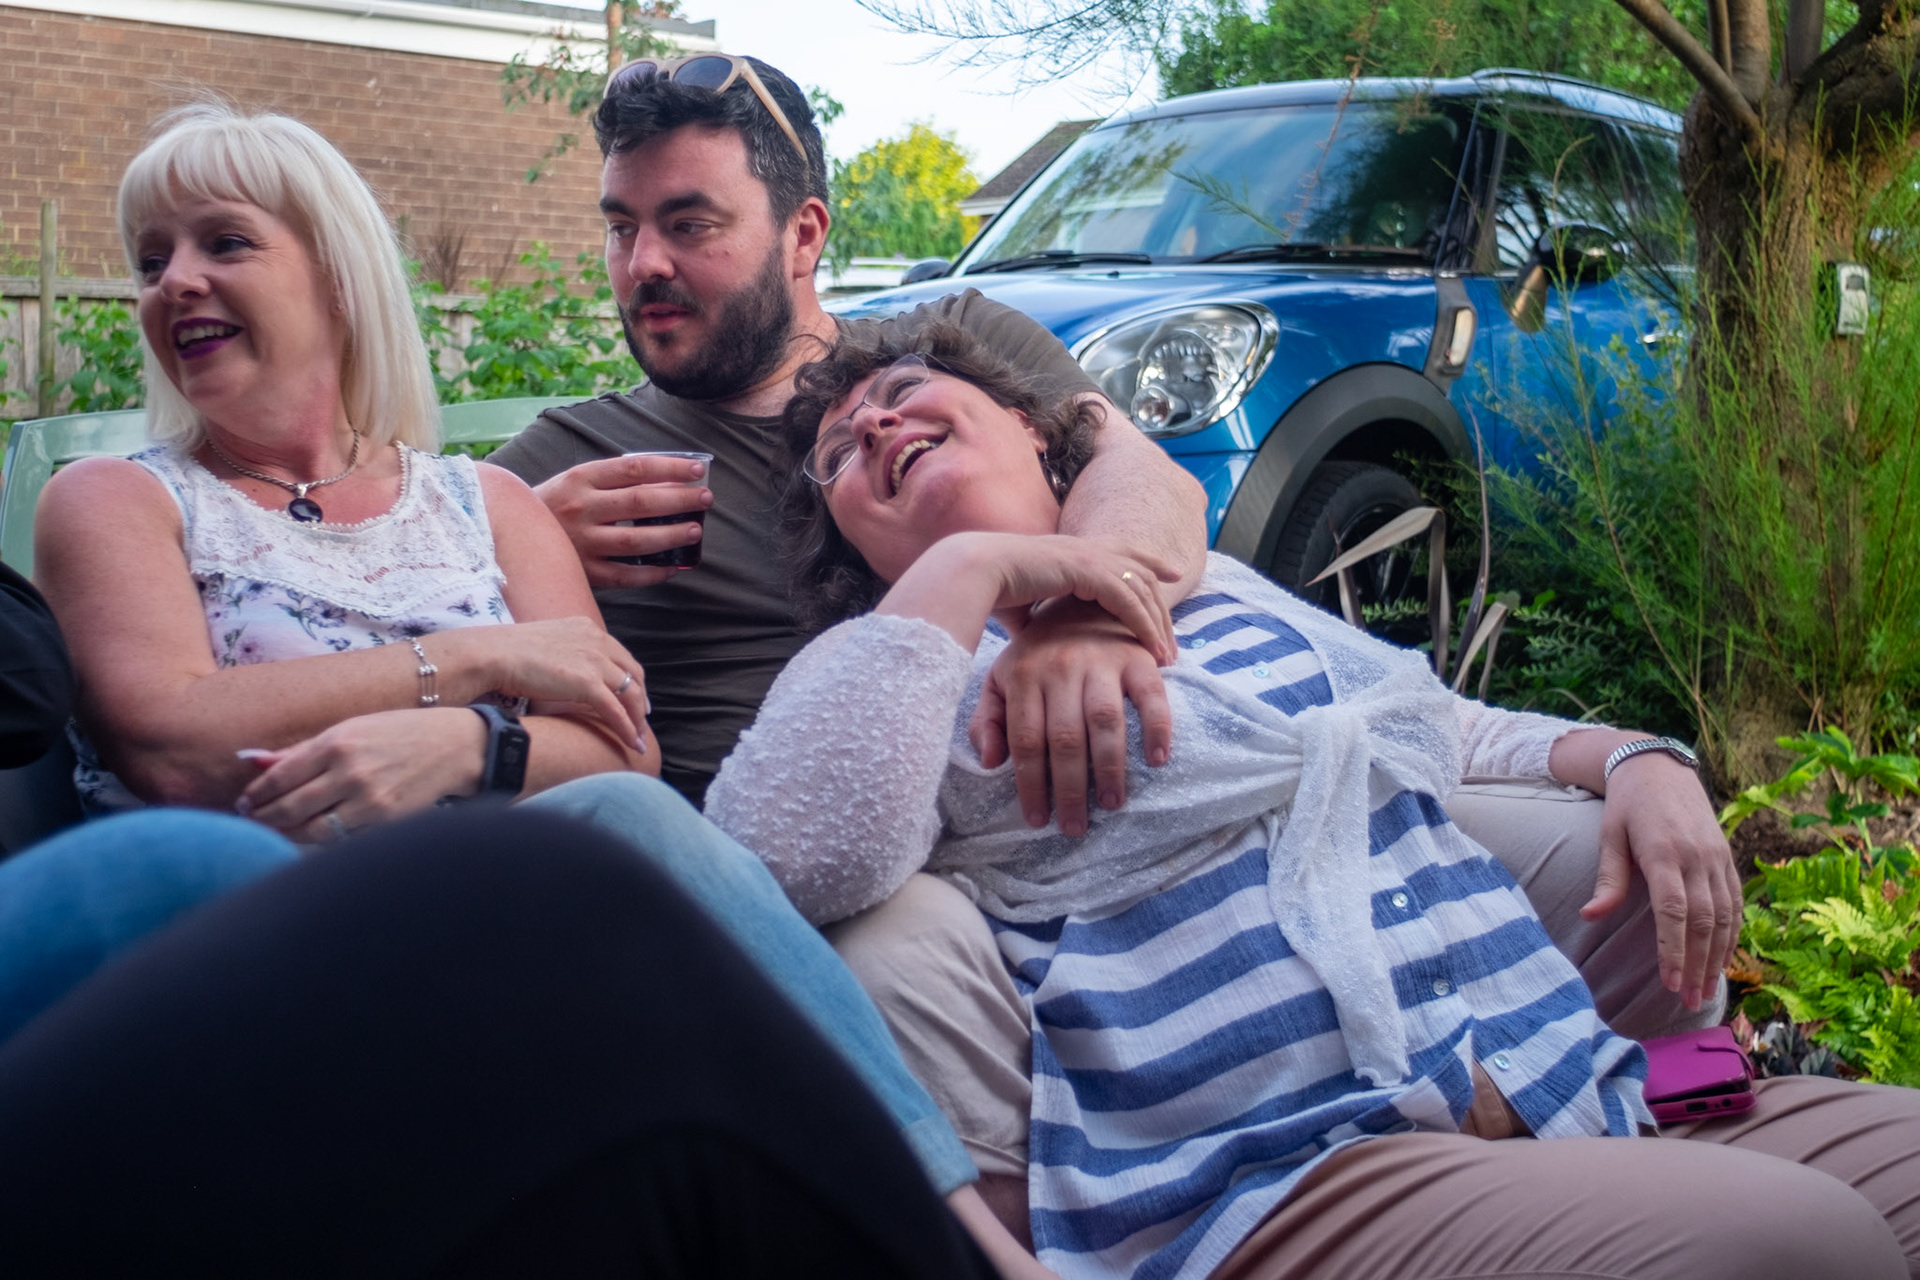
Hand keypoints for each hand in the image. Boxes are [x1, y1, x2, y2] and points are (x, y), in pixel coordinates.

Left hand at [236, 708, 487, 841]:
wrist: (456, 746)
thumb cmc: (399, 733)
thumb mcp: (351, 729)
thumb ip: (302, 750)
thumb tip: (252, 761)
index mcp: (337, 742)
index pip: (280, 776)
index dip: (256, 793)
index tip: (245, 801)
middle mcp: (350, 772)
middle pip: (289, 807)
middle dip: (263, 817)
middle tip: (251, 820)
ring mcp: (369, 801)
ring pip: (311, 831)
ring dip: (286, 834)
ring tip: (276, 831)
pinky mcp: (386, 821)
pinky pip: (341, 839)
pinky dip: (320, 841)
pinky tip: (310, 836)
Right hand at [437, 617, 648, 749]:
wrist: (493, 654)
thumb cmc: (507, 652)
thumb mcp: (545, 643)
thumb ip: (563, 653)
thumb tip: (566, 673)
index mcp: (587, 627)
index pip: (620, 655)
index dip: (631, 677)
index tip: (633, 694)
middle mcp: (597, 640)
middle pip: (633, 672)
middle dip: (640, 697)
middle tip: (641, 717)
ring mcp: (594, 660)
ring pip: (630, 693)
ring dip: (637, 718)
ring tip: (638, 737)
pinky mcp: (588, 682)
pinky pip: (616, 710)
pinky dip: (628, 728)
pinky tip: (633, 744)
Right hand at [531, 455, 710, 588]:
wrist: (506, 533)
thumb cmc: (555, 504)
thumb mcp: (576, 481)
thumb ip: (614, 480)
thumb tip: (668, 480)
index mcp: (581, 478)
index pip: (634, 468)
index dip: (670, 468)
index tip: (697, 469)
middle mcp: (581, 508)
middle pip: (640, 503)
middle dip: (679, 500)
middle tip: (705, 499)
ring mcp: (582, 543)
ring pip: (637, 542)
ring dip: (671, 536)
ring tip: (695, 530)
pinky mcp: (584, 572)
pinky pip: (626, 577)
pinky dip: (653, 574)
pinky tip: (673, 568)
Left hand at [970, 597, 1173, 835]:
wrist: (1079, 599)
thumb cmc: (1036, 653)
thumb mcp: (1000, 677)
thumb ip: (990, 718)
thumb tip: (990, 762)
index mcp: (1024, 676)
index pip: (1025, 740)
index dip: (1031, 784)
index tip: (1038, 820)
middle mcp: (1061, 668)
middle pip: (1064, 739)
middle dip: (1069, 788)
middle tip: (1076, 826)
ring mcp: (1101, 661)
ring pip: (1104, 722)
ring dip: (1109, 767)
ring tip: (1112, 803)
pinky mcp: (1136, 656)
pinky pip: (1150, 696)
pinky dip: (1158, 727)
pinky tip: (1158, 759)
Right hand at [974, 534, 1178, 664]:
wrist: (975, 572)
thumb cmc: (991, 591)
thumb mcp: (1025, 607)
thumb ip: (1039, 622)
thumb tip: (1035, 642)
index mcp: (1074, 550)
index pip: (1123, 552)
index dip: (1149, 561)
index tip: (1171, 574)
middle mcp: (1087, 548)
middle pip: (1141, 572)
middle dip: (1161, 605)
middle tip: (1173, 640)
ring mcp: (1089, 556)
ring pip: (1141, 588)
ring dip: (1157, 624)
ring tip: (1167, 655)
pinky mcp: (1088, 570)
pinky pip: (1128, 600)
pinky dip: (1143, 625)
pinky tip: (1153, 649)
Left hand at [1582, 755, 1738, 1011]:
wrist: (1659, 768)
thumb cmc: (1627, 806)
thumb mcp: (1609, 835)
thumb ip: (1608, 878)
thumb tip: (1589, 917)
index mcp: (1665, 853)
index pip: (1674, 912)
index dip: (1674, 950)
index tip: (1670, 984)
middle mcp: (1697, 858)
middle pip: (1703, 921)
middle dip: (1697, 965)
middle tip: (1689, 1001)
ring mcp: (1717, 859)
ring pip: (1725, 916)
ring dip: (1717, 957)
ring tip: (1706, 990)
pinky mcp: (1726, 859)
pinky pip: (1735, 903)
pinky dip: (1732, 934)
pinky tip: (1724, 959)